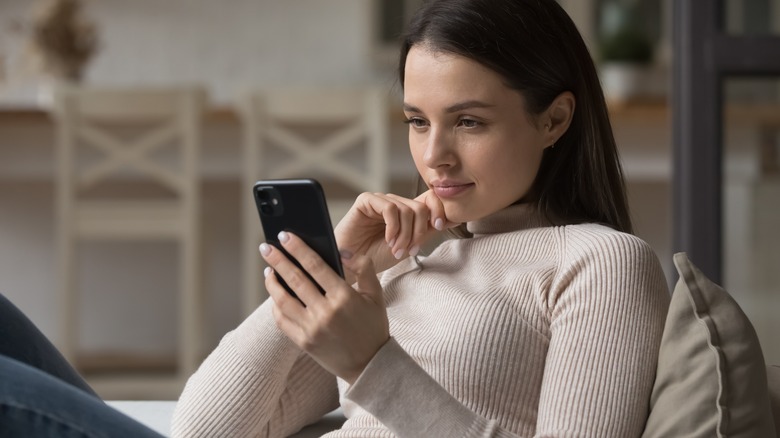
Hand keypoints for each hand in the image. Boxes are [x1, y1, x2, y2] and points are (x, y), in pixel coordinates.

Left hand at [260, 231, 388, 383]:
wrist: (369, 366)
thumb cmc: (373, 327)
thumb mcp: (375, 294)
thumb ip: (363, 267)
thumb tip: (341, 251)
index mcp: (344, 297)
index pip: (315, 266)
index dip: (297, 249)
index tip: (285, 236)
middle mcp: (325, 312)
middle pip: (294, 279)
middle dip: (278, 260)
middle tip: (266, 247)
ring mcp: (312, 328)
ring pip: (283, 300)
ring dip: (272, 282)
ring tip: (268, 269)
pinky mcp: (303, 342)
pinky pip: (282, 320)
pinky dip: (276, 305)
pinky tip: (275, 294)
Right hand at [334, 190, 457, 278]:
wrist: (352, 266)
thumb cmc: (377, 257)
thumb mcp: (409, 245)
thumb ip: (427, 231)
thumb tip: (455, 218)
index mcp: (406, 211)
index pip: (430, 199)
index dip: (439, 210)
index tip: (439, 226)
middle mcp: (395, 203)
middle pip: (420, 207)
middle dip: (418, 232)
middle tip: (409, 250)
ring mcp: (381, 201)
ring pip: (406, 210)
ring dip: (405, 234)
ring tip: (396, 250)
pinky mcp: (366, 201)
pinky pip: (389, 208)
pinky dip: (393, 227)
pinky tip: (388, 240)